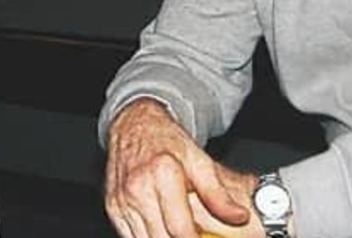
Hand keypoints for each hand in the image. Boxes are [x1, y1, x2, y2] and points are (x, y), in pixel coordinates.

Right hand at [104, 98, 256, 237]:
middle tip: (195, 234)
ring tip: (179, 231)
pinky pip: (131, 237)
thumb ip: (218, 193)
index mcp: (162, 174)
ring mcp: (122, 200)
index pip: (181, 229)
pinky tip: (162, 230)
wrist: (135, 125)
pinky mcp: (113, 208)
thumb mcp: (199, 161)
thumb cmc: (166, 141)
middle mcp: (138, 188)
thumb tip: (238, 216)